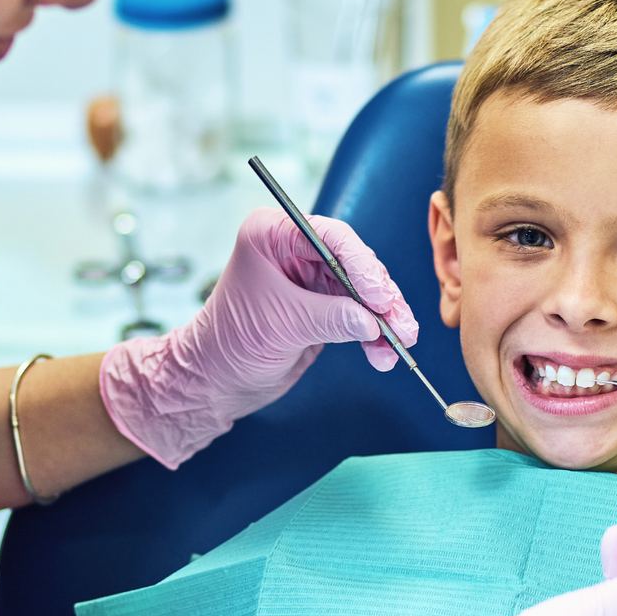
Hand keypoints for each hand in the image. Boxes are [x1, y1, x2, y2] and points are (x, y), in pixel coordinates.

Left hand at [99, 207, 416, 468]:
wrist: (216, 382)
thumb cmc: (231, 343)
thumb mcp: (285, 325)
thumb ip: (333, 318)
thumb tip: (374, 321)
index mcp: (273, 233)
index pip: (332, 238)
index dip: (363, 266)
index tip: (381, 296)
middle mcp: (294, 249)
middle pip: (354, 263)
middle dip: (381, 297)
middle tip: (400, 324)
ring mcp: (310, 278)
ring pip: (363, 292)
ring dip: (384, 319)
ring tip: (399, 344)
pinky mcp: (321, 306)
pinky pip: (358, 314)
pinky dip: (373, 334)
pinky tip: (382, 355)